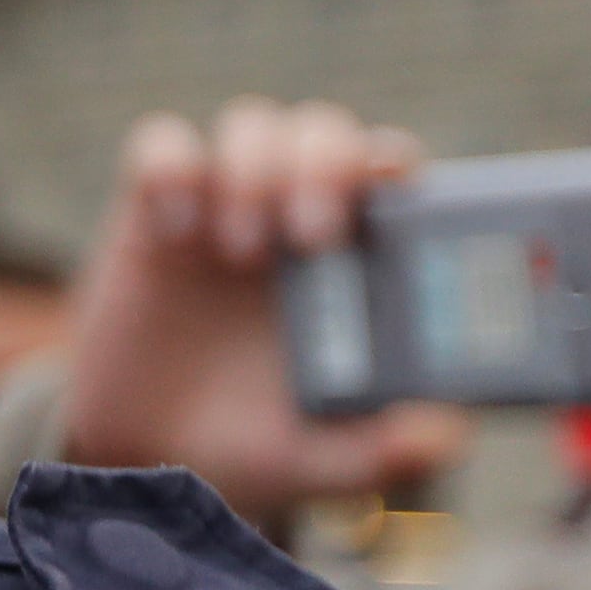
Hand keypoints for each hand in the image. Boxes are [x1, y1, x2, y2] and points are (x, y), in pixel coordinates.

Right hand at [63, 99, 467, 531]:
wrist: (142, 458)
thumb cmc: (250, 450)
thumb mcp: (320, 465)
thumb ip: (385, 455)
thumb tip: (448, 432)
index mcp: (353, 263)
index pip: (392, 175)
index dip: (397, 165)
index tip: (397, 191)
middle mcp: (293, 219)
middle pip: (326, 133)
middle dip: (326, 165)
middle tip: (313, 237)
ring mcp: (221, 209)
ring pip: (253, 124)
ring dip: (255, 168)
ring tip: (239, 250)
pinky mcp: (150, 212)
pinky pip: (161, 145)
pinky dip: (170, 167)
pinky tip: (172, 231)